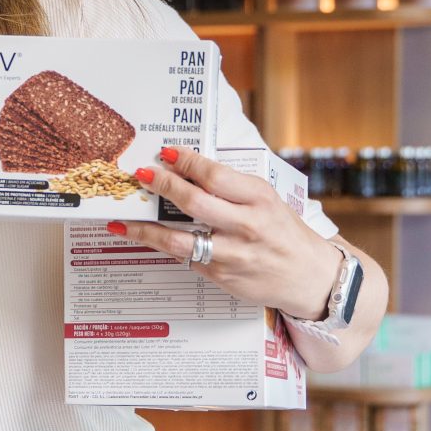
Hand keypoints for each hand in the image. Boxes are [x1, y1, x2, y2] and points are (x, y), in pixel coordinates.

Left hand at [107, 146, 338, 318]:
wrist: (309, 277)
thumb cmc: (284, 232)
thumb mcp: (267, 200)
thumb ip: (232, 187)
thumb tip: (189, 168)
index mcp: (259, 199)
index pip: (215, 175)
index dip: (185, 161)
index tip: (165, 152)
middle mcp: (246, 227)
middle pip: (193, 203)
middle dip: (161, 186)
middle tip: (139, 176)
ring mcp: (233, 255)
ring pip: (178, 241)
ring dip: (144, 230)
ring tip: (122, 222)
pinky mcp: (222, 278)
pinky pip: (187, 259)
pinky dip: (167, 248)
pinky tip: (151, 240)